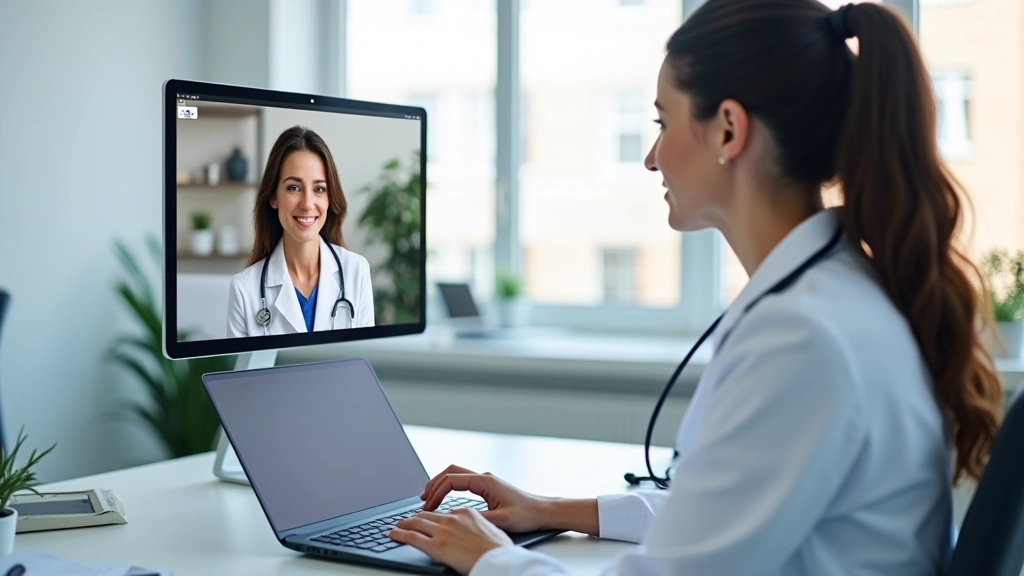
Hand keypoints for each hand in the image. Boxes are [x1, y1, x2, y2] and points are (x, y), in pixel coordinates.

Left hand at [389, 508, 512, 574]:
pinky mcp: (436, 546)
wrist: (499, 561)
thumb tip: (475, 534)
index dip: (433, 518)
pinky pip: (411, 537)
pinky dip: (399, 534)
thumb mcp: (492, 531)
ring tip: (397, 526)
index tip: (429, 520)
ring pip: (416, 523)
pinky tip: (393, 534)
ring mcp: (443, 531)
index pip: (444, 513)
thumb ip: (478, 528)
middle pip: (427, 515)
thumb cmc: (500, 551)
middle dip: (415, 518)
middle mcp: (453, 519)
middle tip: (407, 521)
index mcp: (467, 513)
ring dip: (404, 524)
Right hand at [420, 464, 548, 532]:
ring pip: (456, 475)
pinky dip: (450, 487)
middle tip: (423, 499)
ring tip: (429, 498)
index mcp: (485, 482)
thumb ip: (478, 517)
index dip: (436, 492)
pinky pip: (463, 482)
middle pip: (451, 472)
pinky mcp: (488, 487)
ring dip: (441, 484)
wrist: (542, 511)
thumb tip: (457, 518)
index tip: (428, 506)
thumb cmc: (526, 514)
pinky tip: (446, 498)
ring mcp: (486, 481)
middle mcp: (484, 478)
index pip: (452, 480)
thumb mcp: (501, 519)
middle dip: (434, 484)